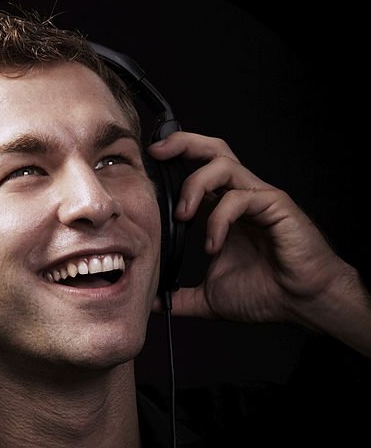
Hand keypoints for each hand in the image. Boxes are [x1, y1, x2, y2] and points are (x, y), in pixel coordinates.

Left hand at [147, 132, 357, 327]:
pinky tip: (213, 246)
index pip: (197, 171)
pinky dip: (218, 219)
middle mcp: (240, 198)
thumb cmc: (266, 294)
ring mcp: (258, 199)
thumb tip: (154, 303)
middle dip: (182, 143)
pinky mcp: (275, 206)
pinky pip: (239, 198)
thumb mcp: (209, 297)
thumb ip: (180, 296)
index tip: (145, 170)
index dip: (172, 163)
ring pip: (223, 165)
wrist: (303, 304)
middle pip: (212, 150)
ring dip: (195, 184)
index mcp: (224, 211)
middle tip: (156, 154)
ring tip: (183, 216)